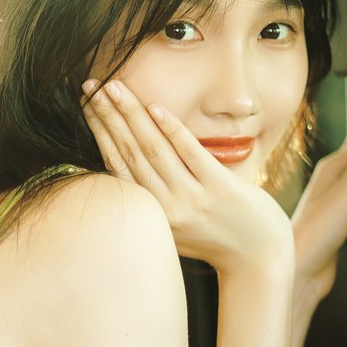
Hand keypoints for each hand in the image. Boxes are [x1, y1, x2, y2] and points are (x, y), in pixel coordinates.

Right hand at [81, 78, 292, 274]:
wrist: (259, 259)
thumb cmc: (216, 239)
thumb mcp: (175, 225)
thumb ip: (153, 198)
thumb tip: (127, 160)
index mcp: (151, 215)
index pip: (116, 165)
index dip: (100, 131)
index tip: (87, 103)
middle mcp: (166, 208)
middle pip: (129, 153)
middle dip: (107, 116)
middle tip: (91, 87)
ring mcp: (193, 199)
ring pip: (154, 150)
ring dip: (131, 115)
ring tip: (114, 88)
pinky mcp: (220, 190)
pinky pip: (191, 155)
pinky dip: (172, 130)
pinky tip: (155, 108)